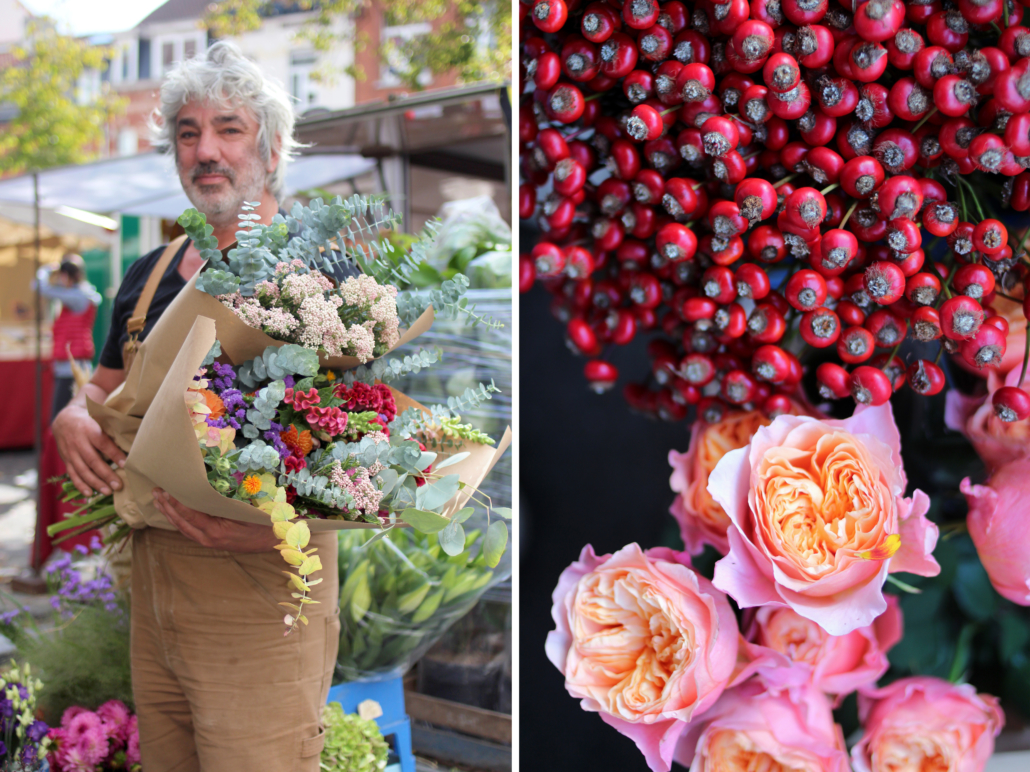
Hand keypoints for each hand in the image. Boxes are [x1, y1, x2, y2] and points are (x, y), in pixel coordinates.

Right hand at [52, 404, 126, 496]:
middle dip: (106, 475)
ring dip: (95, 483)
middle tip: (119, 485)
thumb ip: (112, 429)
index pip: (103, 444)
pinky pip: (72, 474)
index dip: (114, 454)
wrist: (65, 420)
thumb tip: (134, 440)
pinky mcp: (66, 460)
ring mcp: (70, 452)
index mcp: (90, 429)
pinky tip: (89, 494)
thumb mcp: (100, 419)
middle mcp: (78, 441)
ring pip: (82, 470)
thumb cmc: (90, 421)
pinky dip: (80, 485)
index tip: (125, 464)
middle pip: (93, 460)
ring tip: (108, 492)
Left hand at [152, 489, 277, 551]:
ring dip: (169, 514)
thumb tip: (201, 491)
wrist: (271, 540)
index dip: (175, 502)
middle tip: (155, 492)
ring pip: (182, 528)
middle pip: (180, 522)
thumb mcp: (241, 510)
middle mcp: (208, 538)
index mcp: (215, 530)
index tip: (166, 489)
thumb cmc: (260, 522)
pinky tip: (173, 513)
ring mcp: (208, 542)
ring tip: (157, 501)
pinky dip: (178, 521)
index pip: (189, 514)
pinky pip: (189, 531)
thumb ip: (220, 504)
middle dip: (166, 507)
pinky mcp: (210, 541)